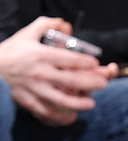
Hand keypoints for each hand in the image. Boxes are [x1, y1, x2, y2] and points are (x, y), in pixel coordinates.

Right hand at [0, 16, 114, 125]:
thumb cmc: (10, 52)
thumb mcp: (27, 33)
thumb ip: (47, 24)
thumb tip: (65, 24)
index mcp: (42, 55)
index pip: (70, 60)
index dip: (87, 63)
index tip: (96, 64)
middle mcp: (40, 73)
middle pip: (71, 80)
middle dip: (91, 82)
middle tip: (103, 83)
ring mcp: (34, 89)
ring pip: (61, 99)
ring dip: (79, 103)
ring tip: (91, 104)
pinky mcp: (27, 101)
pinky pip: (46, 111)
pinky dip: (59, 116)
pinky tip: (70, 117)